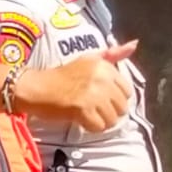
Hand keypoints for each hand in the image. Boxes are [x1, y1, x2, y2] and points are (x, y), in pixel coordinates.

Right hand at [16, 40, 136, 132]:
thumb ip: (112, 55)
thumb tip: (135, 44)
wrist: (37, 87)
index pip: (127, 91)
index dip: (115, 99)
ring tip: (86, 114)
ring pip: (112, 120)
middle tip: (92, 107)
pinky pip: (99, 127)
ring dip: (100, 121)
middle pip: (122, 108)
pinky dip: (91, 127)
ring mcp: (93, 94)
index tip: (100, 98)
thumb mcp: (89, 60)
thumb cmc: (62, 76)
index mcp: (104, 66)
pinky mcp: (83, 109)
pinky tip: (80, 119)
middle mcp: (101, 78)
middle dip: (109, 111)